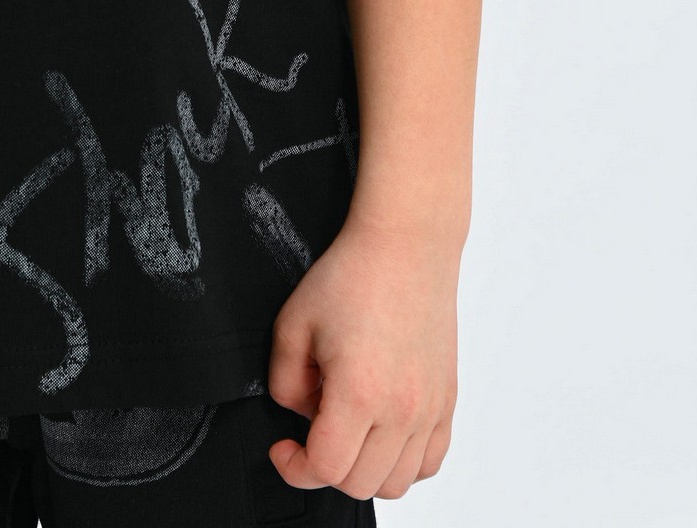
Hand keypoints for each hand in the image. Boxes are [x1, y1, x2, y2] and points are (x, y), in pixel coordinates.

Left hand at [266, 213, 460, 500]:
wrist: (405, 246)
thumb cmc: (352, 275)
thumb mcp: (293, 325)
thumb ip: (284, 384)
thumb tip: (302, 416)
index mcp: (360, 392)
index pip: (326, 469)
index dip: (294, 467)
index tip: (283, 449)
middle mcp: (402, 409)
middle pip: (361, 483)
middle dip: (326, 468)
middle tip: (310, 433)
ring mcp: (431, 408)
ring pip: (397, 482)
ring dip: (365, 469)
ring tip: (347, 431)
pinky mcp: (447, 399)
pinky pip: (430, 461)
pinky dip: (403, 463)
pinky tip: (381, 434)